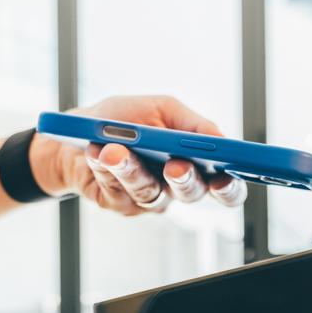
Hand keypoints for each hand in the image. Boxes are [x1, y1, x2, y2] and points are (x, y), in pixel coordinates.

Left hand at [29, 95, 246, 215]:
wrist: (81, 127)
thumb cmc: (128, 119)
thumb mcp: (164, 109)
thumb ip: (195, 125)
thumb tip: (220, 141)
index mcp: (196, 165)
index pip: (225, 188)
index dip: (230, 189)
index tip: (224, 178)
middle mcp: (175, 187)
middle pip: (191, 194)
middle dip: (183, 178)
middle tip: (173, 166)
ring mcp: (146, 199)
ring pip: (148, 192)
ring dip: (132, 169)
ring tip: (116, 151)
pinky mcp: (117, 203)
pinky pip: (115, 190)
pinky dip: (104, 166)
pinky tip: (97, 151)